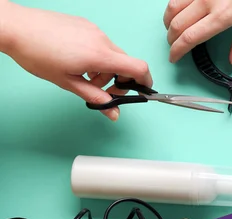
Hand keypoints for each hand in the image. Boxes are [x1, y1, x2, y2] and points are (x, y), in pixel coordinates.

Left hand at [1, 2, 151, 120]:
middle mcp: (101, 40)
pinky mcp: (86, 25)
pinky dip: (97, 56)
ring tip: (83, 75)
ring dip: (105, 69)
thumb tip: (113, 113)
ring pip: (112, 54)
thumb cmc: (37, 53)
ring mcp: (94, 30)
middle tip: (102, 90)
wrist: (16, 28)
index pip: (138, 68)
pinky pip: (101, 44)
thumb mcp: (68, 82)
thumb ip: (95, 98)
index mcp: (99, 56)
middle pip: (125, 64)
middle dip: (118, 80)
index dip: (146, 82)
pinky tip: (77, 60)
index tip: (142, 91)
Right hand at [163, 0, 231, 64]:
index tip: (174, 57)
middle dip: (171, 39)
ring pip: (172, 7)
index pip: (190, 38)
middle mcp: (207, 1)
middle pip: (177, 25)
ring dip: (168, 22)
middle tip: (174, 46)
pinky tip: (179, 12)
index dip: (178, 51)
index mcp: (222, 15)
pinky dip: (174, 6)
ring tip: (173, 30)